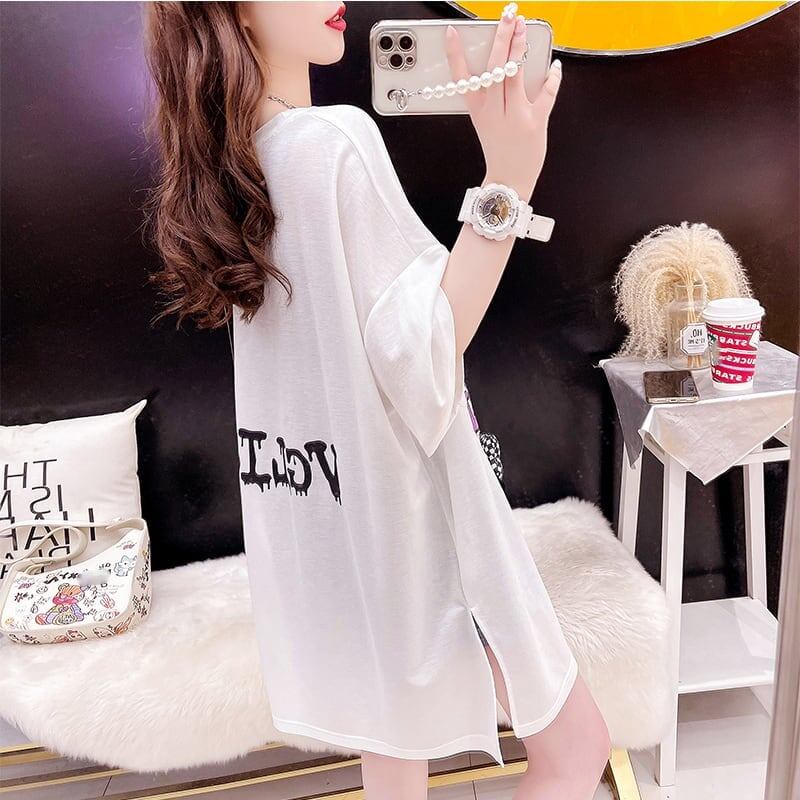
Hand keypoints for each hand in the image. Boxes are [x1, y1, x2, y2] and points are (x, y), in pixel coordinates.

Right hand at [445, 3, 561, 200]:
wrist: (509, 182)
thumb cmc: (499, 151)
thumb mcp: (487, 123)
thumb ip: (492, 97)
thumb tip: (507, 65)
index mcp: (479, 111)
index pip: (463, 79)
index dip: (455, 55)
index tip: (452, 33)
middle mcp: (495, 111)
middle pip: (495, 68)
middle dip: (501, 38)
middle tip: (507, 17)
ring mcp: (516, 116)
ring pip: (515, 75)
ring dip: (520, 48)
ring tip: (523, 27)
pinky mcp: (536, 122)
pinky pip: (546, 94)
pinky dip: (553, 77)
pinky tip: (554, 64)